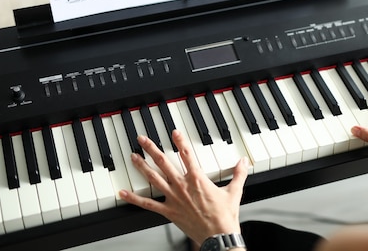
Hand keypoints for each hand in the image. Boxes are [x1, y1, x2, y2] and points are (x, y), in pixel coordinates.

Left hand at [118, 130, 248, 246]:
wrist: (218, 236)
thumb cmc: (224, 216)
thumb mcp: (234, 191)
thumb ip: (238, 174)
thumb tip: (243, 162)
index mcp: (198, 180)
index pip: (187, 155)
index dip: (180, 142)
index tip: (173, 132)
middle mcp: (183, 187)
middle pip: (164, 163)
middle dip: (152, 149)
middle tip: (143, 139)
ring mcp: (174, 199)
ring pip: (154, 179)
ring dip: (142, 167)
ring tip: (133, 157)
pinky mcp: (168, 212)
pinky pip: (148, 204)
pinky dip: (134, 199)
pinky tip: (124, 193)